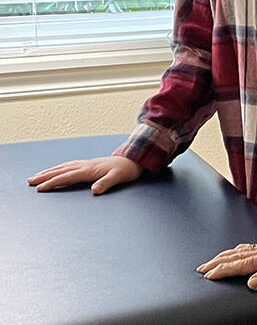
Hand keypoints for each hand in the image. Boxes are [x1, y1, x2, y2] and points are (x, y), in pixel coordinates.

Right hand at [27, 155, 143, 194]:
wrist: (134, 160)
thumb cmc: (126, 170)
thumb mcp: (118, 177)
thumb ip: (106, 183)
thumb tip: (94, 190)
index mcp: (89, 170)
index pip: (67, 176)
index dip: (53, 182)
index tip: (40, 188)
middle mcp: (85, 165)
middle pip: (61, 170)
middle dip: (45, 176)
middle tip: (29, 181)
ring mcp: (86, 164)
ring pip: (63, 167)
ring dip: (49, 171)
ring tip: (36, 176)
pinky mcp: (89, 164)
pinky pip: (69, 165)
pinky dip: (59, 168)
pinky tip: (56, 170)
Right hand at [196, 233, 256, 290]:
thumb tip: (251, 282)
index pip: (238, 265)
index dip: (222, 271)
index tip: (208, 275)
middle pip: (234, 256)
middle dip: (216, 262)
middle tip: (202, 268)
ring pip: (240, 250)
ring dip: (224, 255)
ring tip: (213, 260)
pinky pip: (248, 247)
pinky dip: (236, 250)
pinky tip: (236, 252)